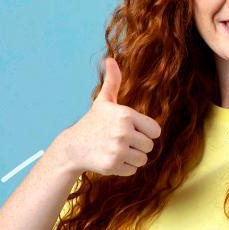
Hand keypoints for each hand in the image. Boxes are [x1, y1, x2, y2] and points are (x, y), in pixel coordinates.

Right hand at [56, 58, 161, 176]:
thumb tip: (110, 59)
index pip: (155, 130)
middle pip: (150, 146)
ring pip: (143, 160)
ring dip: (132, 157)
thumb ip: (113, 81)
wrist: (72, 147)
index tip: (131, 130)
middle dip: (137, 146)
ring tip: (115, 150)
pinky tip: (110, 159)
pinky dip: (123, 168)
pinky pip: (132, 170)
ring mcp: (117, 149)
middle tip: (120, 141)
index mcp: (126, 115)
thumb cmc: (92, 123)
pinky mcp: (112, 165)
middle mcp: (123, 132)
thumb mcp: (103, 101)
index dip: (145, 132)